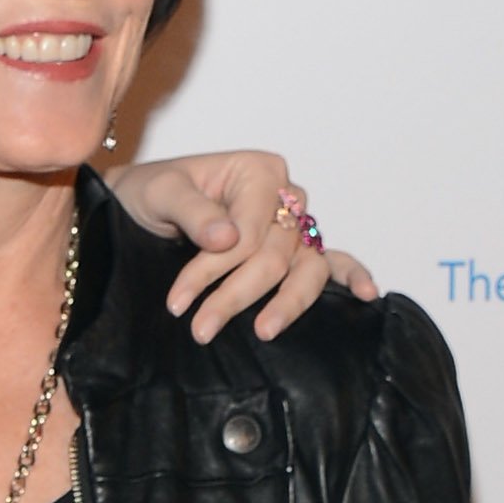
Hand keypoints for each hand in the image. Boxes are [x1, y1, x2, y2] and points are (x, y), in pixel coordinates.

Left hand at [106, 150, 381, 341]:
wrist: (137, 206)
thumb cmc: (149, 193)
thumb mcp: (159, 193)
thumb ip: (192, 210)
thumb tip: (228, 237)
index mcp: (258, 171)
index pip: (250, 229)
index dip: (216, 267)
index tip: (180, 300)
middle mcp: (286, 195)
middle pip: (276, 254)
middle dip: (237, 294)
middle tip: (201, 328)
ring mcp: (294, 225)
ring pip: (305, 267)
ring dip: (285, 304)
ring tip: (263, 331)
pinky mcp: (294, 250)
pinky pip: (331, 263)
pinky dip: (351, 276)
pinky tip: (365, 296)